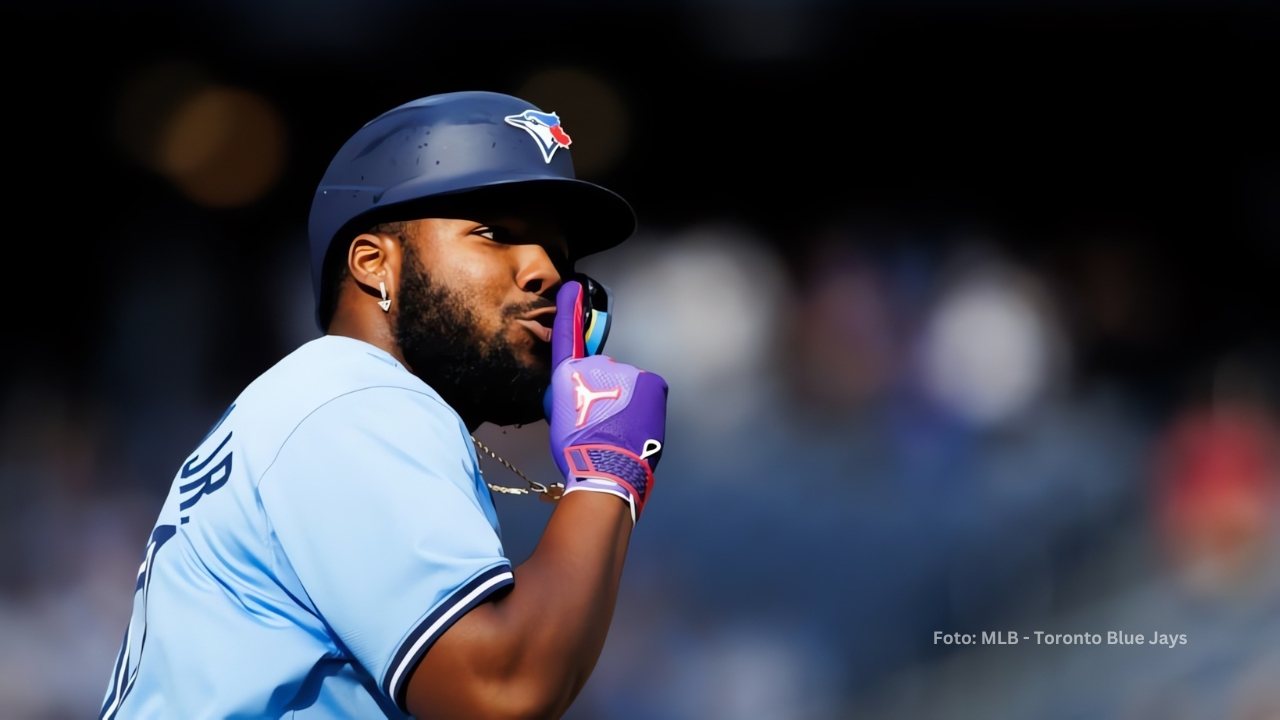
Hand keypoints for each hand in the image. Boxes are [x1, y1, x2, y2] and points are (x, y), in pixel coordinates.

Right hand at [546, 280, 667, 522]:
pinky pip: (647, 390)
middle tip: (603, 421)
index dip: (569, 310)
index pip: (567, 335)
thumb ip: (571, 395)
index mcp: (568, 374)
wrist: (606, 469)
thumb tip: (581, 392)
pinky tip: (636, 425)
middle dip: (605, 390)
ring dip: (626, 400)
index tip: (572, 288)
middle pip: (604, 372)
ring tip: (621, 429)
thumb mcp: (560, 418)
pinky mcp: (650, 382)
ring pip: (627, 384)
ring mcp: (626, 372)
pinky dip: (644, 404)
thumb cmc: (578, 452)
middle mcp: (597, 365)